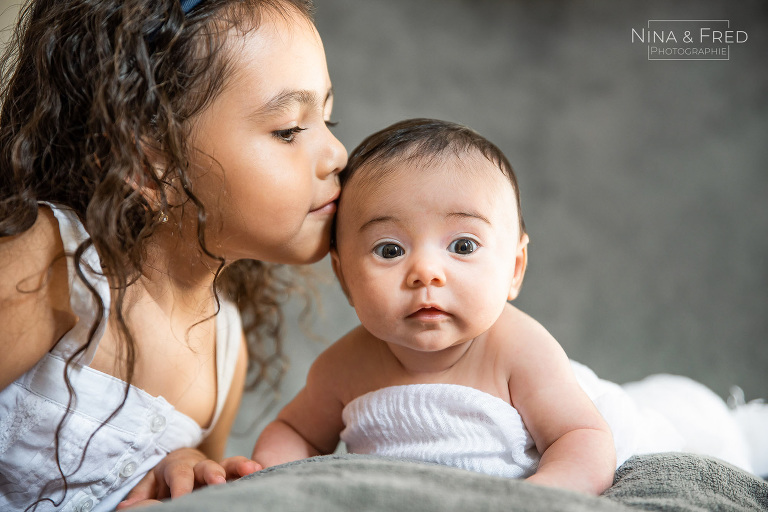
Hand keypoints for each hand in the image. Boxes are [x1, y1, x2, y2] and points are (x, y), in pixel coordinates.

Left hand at [117, 448, 260, 508]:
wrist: (180, 466)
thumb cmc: (163, 480)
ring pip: (229, 465)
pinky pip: (241, 472)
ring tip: (252, 470)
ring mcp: (217, 469)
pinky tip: (263, 471)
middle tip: (217, 481)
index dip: (181, 487)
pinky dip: (251, 470)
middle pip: (206, 466)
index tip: (181, 500)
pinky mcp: (230, 475)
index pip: (179, 475)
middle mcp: (199, 465)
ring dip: (239, 467)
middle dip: (212, 473)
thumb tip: (125, 509)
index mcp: (177, 466)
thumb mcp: (148, 486)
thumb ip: (140, 496)